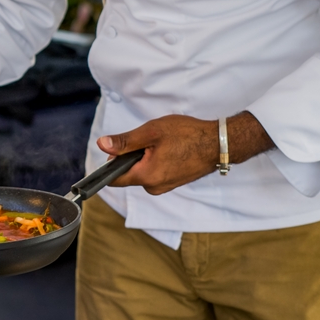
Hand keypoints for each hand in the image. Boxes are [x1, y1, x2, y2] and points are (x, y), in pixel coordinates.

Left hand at [98, 114, 218, 194]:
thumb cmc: (187, 135)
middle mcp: (154, 187)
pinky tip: (169, 150)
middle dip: (131, 156)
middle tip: (148, 140)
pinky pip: (155, 172)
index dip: (110, 163)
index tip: (118, 149)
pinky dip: (156, 161)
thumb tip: (102, 145)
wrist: (218, 143)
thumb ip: (125, 141)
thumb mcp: (151, 132)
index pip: (114, 179)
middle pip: (128, 173)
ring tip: (162, 144)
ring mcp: (165, 186)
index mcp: (146, 177)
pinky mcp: (173, 182)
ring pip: (142, 172)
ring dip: (145, 158)